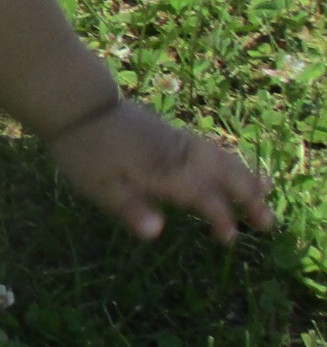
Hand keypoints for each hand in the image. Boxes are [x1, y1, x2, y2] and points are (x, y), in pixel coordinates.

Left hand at [47, 99, 274, 244]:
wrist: (79, 106)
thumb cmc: (84, 151)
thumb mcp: (97, 186)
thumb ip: (129, 209)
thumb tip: (156, 233)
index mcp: (161, 171)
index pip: (202, 197)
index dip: (219, 218)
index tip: (230, 239)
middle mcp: (176, 154)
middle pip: (223, 175)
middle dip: (247, 198)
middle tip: (268, 223)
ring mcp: (176, 141)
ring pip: (222, 158)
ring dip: (245, 178)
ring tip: (265, 194)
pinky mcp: (172, 133)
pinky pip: (211, 147)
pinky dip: (230, 160)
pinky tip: (236, 168)